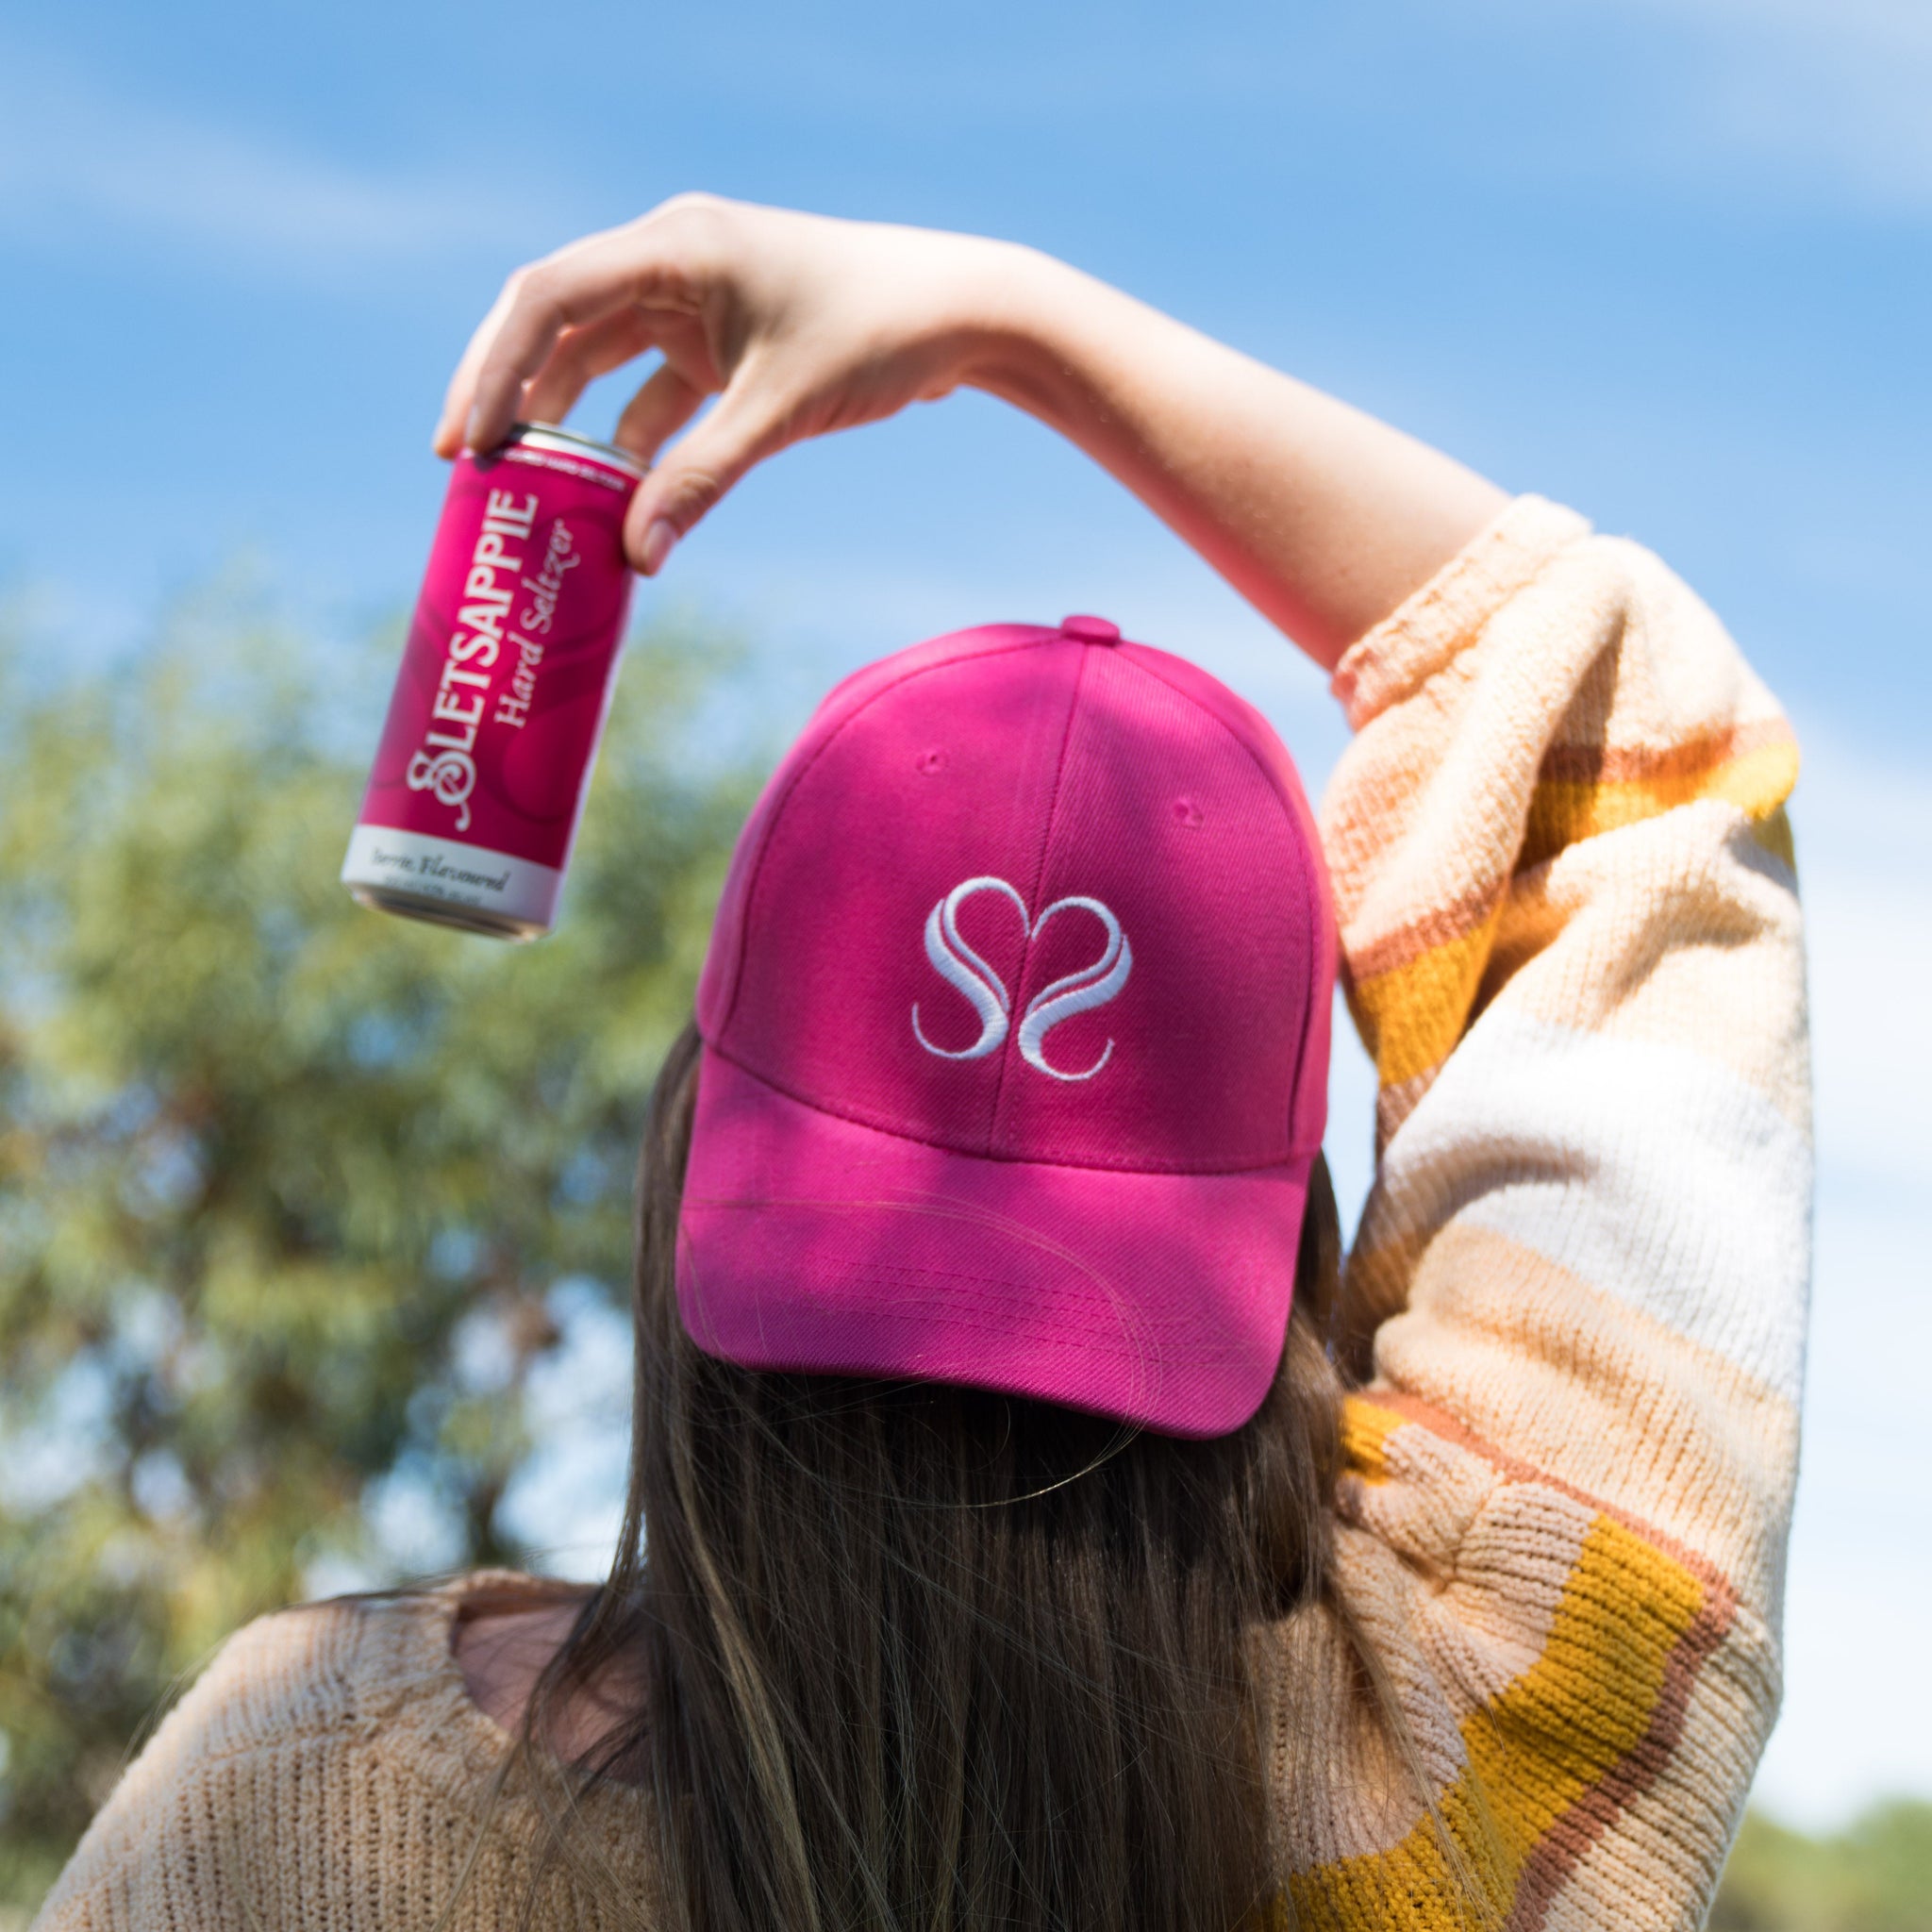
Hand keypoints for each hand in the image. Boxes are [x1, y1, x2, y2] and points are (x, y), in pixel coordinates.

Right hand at [435, 196, 1022, 575]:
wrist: (960, 313)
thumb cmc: (876, 337)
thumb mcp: (779, 414)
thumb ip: (701, 481)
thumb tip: (636, 557)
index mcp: (673, 246)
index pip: (548, 299)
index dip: (492, 370)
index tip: (462, 443)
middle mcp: (669, 259)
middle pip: (556, 324)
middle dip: (510, 395)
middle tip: (466, 469)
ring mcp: (692, 298)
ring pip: (598, 358)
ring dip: (565, 420)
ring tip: (524, 490)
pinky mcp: (718, 338)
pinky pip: (649, 387)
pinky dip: (628, 438)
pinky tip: (607, 496)